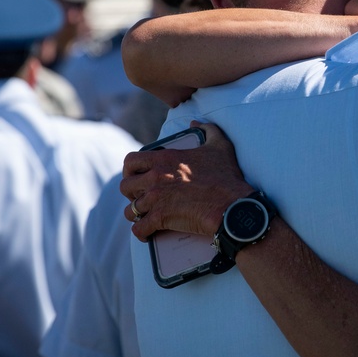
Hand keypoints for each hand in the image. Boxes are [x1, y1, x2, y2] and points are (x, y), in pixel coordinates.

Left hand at [121, 122, 254, 241]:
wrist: (232, 206)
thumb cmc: (226, 177)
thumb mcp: (220, 145)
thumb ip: (208, 129)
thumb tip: (196, 122)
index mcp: (164, 159)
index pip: (131, 161)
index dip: (130, 170)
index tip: (136, 175)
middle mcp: (155, 178)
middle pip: (125, 186)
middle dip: (131, 193)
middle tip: (141, 197)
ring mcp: (156, 199)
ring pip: (130, 210)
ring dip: (136, 214)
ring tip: (144, 217)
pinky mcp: (161, 219)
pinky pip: (139, 228)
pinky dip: (141, 233)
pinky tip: (148, 234)